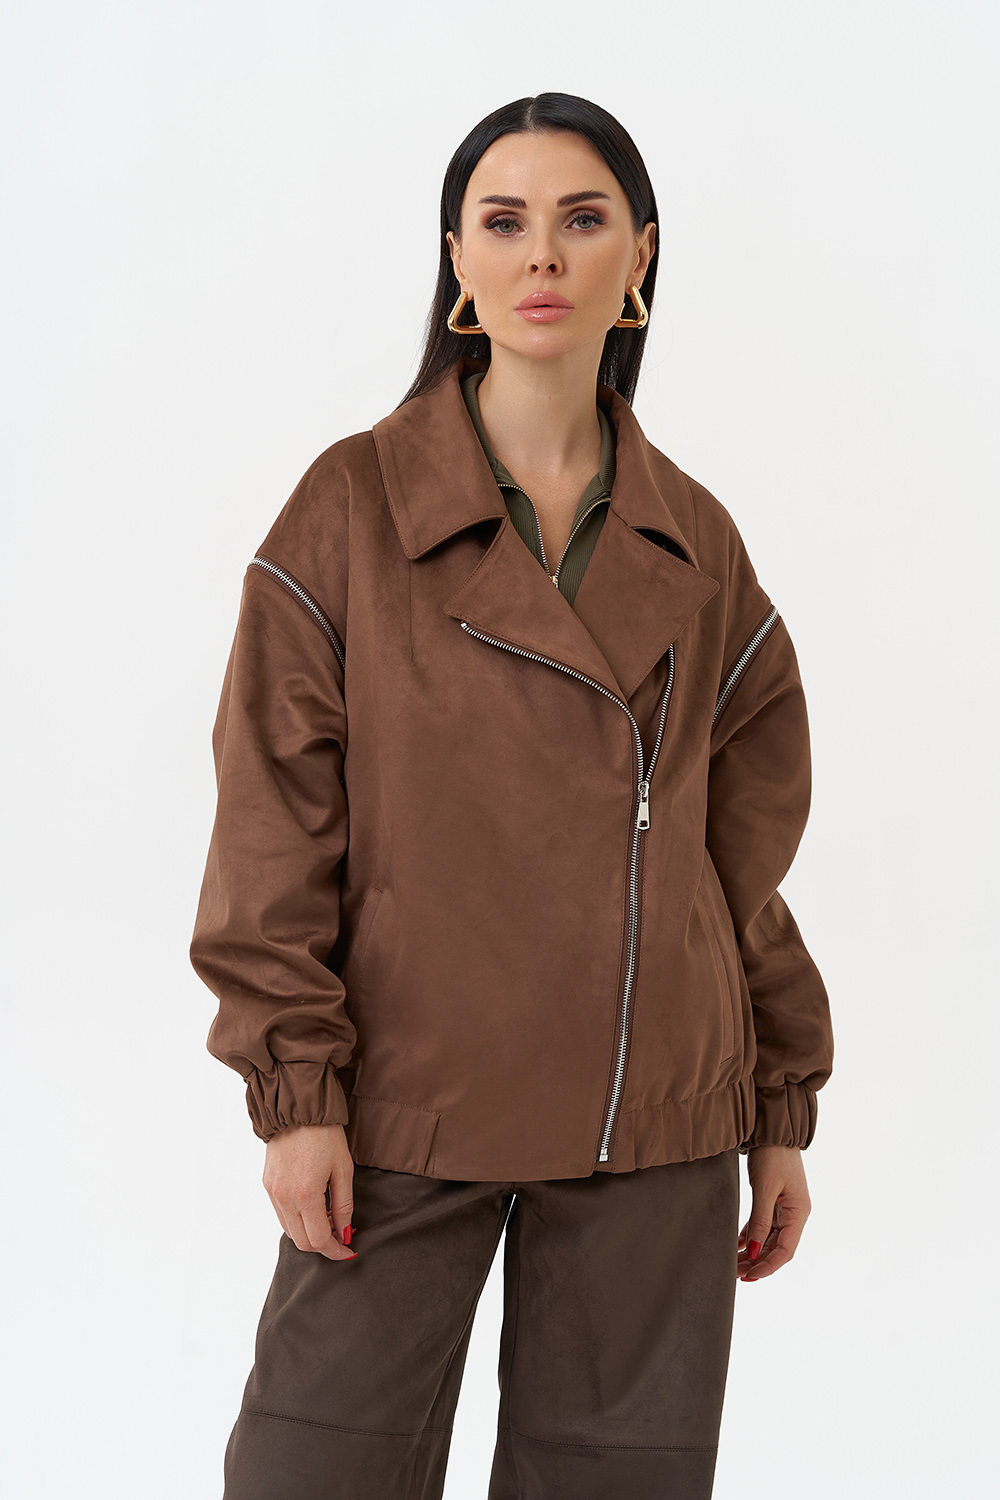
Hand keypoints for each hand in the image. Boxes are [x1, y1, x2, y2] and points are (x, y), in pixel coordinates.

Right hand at [261, 1122, 358, 1261]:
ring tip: (328, 1220)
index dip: (335, 1251)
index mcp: (305, 1196)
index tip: (348, 1250)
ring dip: (308, 1233)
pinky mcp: (266, 1184)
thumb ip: (344, 1206)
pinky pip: (280, 1214)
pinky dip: (296, 1220)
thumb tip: (344, 1232)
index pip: (318, 1240)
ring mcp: (272, 1192)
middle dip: (322, 1245)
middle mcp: (284, 1198)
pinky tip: (312, 1208)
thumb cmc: (325, 1135)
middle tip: (340, 1236)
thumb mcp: (343, 1170)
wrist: (298, 1109)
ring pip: (289, 1231)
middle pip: (301, 1242)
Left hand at [736, 1144, 810, 1281]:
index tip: (750, 1276)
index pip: (785, 1250)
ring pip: (769, 1238)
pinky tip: (737, 1245)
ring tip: (734, 1264)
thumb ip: (760, 1220)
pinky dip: (751, 1236)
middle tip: (737, 1274)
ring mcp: (785, 1207)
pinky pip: (763, 1225)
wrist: (773, 1129)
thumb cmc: (773, 1155)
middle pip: (777, 1247)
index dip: (768, 1266)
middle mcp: (794, 1214)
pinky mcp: (774, 1200)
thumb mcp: (765, 1188)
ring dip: (753, 1252)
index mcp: (799, 1213)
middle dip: (758, 1263)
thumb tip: (755, 1251)